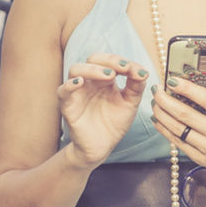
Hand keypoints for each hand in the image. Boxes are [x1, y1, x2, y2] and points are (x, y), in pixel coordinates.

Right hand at [57, 54, 149, 170]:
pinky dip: (69, 84)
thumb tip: (143, 71)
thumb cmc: (113, 123)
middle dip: (109, 60)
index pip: (111, 61)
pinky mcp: (68, 105)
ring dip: (93, 69)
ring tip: (109, 76)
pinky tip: (80, 83)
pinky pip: (63, 90)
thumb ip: (136, 86)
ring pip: (76, 69)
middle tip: (124, 68)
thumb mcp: (130, 103)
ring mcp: (78, 92)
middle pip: (93, 59)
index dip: (124, 62)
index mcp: (104, 79)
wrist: (101, 147)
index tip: (139, 72)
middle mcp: (90, 81)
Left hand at [151, 74, 205, 180]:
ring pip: (177, 128)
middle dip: (165, 99)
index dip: (186, 88)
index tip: (172, 79)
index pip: (205, 100)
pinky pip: (177, 142)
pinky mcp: (200, 158)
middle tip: (156, 88)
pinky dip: (164, 129)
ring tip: (154, 102)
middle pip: (184, 114)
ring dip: (161, 114)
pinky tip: (158, 119)